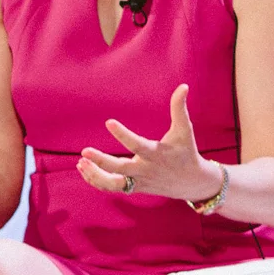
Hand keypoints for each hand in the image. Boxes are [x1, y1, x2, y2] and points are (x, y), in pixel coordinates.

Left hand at [78, 83, 221, 203]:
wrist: (192, 183)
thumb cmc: (187, 151)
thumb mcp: (184, 130)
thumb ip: (179, 108)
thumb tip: (183, 86)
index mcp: (156, 154)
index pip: (137, 145)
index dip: (123, 134)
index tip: (109, 122)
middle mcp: (146, 170)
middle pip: (120, 170)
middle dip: (102, 162)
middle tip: (84, 151)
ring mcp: (139, 181)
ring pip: (113, 184)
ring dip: (95, 175)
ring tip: (81, 162)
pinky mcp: (134, 188)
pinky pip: (113, 188)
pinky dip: (97, 181)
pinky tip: (85, 169)